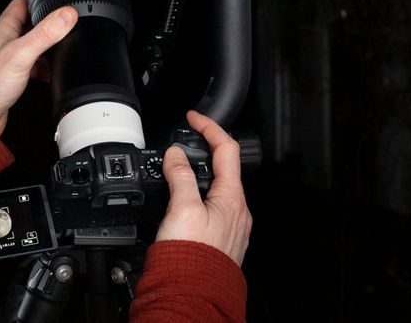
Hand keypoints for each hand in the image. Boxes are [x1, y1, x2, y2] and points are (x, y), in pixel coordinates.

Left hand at [0, 0, 77, 135]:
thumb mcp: (22, 54)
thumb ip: (45, 33)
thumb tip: (66, 14)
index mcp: (2, 29)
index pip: (21, 3)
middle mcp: (3, 41)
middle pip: (29, 24)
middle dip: (47, 24)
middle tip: (65, 25)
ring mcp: (6, 59)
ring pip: (31, 45)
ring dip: (46, 47)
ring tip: (60, 51)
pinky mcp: (10, 76)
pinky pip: (30, 65)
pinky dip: (42, 67)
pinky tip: (49, 74)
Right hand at [155, 110, 252, 265]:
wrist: (191, 293)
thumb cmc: (191, 256)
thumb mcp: (182, 207)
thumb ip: (180, 176)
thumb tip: (176, 154)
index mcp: (232, 197)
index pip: (226, 149)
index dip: (209, 127)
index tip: (193, 117)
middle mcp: (236, 210)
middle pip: (223, 167)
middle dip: (203, 150)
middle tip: (182, 142)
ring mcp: (229, 225)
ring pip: (215, 187)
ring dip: (197, 173)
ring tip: (175, 170)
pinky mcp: (218, 238)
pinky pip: (209, 205)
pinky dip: (195, 193)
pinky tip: (180, 200)